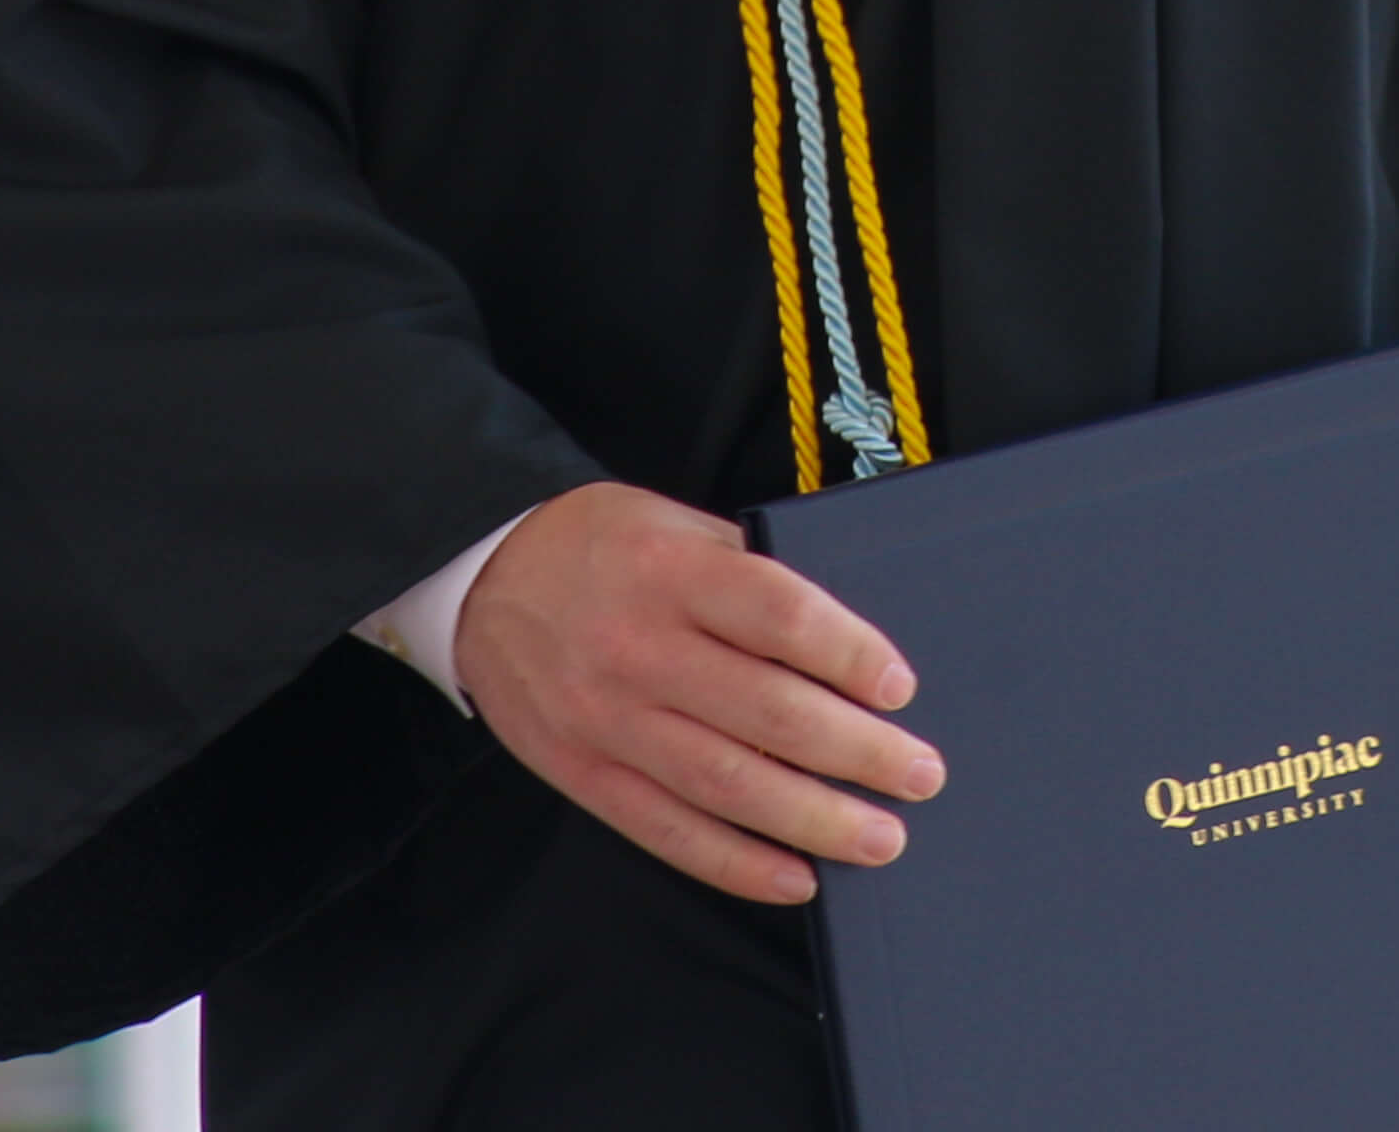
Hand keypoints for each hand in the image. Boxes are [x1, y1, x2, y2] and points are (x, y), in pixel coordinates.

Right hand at [455, 480, 944, 904]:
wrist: (479, 576)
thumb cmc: (596, 543)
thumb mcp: (673, 520)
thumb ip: (747, 568)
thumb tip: (837, 638)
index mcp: (671, 573)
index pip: (779, 616)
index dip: (849, 654)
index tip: (899, 688)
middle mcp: (639, 649)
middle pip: (767, 712)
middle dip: (857, 752)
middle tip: (919, 774)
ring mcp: (608, 720)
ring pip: (725, 783)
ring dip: (813, 818)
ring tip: (880, 838)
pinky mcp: (583, 774)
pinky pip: (668, 830)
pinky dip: (737, 863)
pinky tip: (795, 877)